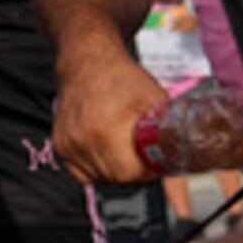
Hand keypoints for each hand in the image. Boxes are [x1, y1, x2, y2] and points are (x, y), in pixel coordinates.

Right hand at [51, 48, 172, 186]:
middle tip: (143, 154)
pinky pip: (83, 174)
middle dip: (133, 172)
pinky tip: (106, 149)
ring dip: (115, 170)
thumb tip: (183, 166)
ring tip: (124, 148)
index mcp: (105, 130)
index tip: (154, 161)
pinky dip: (98, 168)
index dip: (146, 172)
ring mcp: (67, 145)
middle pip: (115, 179)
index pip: (129, 174)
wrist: (87, 64)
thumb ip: (169, 135)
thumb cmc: (125, 80)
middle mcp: (81, 140)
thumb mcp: (155, 102)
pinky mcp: (59, 147)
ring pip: (99, 179)